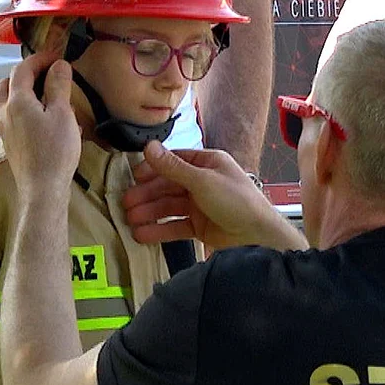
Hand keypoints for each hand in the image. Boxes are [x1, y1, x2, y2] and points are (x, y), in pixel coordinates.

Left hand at [0, 54, 81, 200]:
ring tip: (45, 96)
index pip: (22, 70)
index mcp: (16, 101)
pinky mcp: (9, 142)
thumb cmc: (55, 150)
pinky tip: (43, 119)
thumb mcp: (62, 114)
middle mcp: (4, 112)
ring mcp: (4, 129)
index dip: (39, 59)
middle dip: (25, 74)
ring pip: (6, 101)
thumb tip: (59, 65)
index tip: (57, 57)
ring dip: (22, 92)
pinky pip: (12, 117)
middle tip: (47, 74)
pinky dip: (24, 108)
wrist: (42, 188)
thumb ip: (58, 86)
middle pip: (7, 83)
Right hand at [124, 143, 303, 251]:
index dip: (153, 168)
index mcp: (209, 163)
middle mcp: (204, 182)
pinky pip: (175, 226)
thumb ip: (173, 167)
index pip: (175, 161)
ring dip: (149, 212)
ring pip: (169, 206)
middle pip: (168, 185)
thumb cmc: (238, 202)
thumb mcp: (203, 180)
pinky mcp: (201, 226)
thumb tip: (149, 146)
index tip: (135, 176)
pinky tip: (142, 234)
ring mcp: (202, 205)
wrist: (258, 237)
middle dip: (147, 194)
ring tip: (130, 220)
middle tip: (126, 203)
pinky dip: (159, 229)